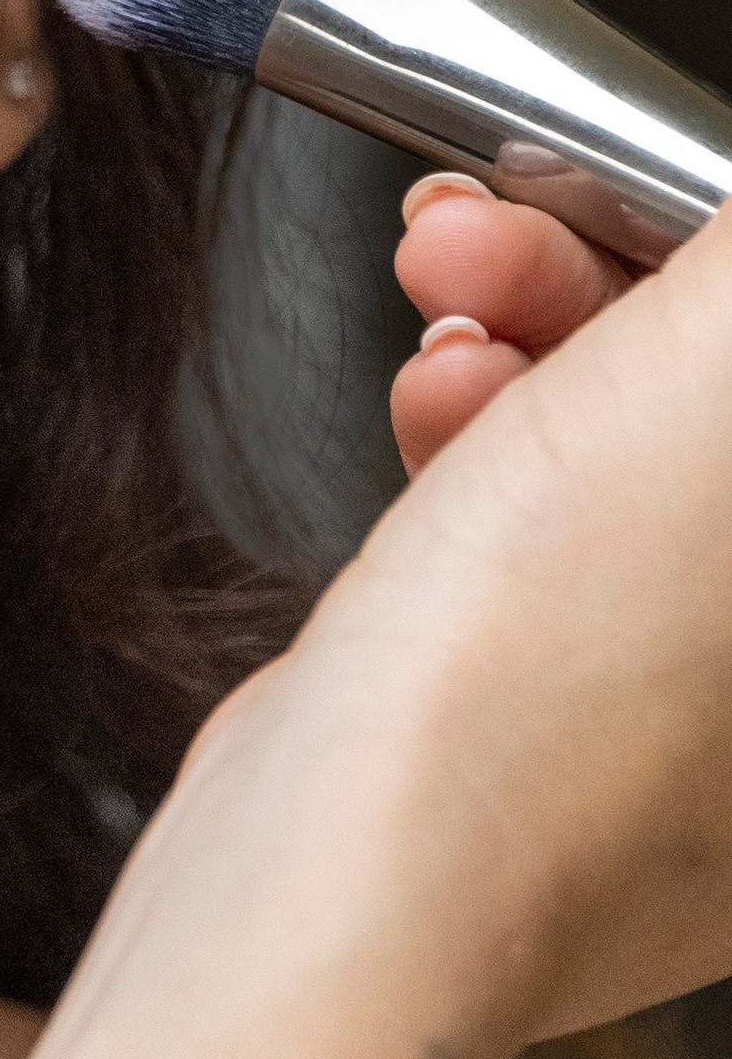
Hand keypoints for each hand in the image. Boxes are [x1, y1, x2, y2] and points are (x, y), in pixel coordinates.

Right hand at [284, 185, 731, 1049]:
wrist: (362, 869)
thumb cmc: (561, 666)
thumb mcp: (724, 359)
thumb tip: (729, 227)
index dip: (702, 243)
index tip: (620, 189)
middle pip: (725, 407)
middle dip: (614, 270)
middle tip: (507, 219)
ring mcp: (715, 736)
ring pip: (651, 459)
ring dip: (537, 342)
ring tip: (444, 312)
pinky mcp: (585, 741)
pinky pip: (569, 542)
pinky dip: (495, 453)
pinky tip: (429, 414)